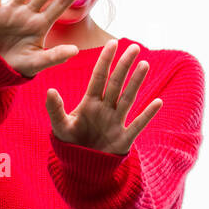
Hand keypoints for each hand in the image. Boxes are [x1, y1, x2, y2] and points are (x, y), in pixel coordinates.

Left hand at [45, 40, 162, 153]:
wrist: (82, 166)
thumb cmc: (71, 143)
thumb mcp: (60, 126)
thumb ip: (54, 109)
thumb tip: (50, 90)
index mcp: (90, 102)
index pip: (99, 77)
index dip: (105, 60)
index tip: (112, 43)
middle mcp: (105, 108)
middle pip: (116, 83)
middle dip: (124, 65)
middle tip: (133, 47)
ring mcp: (116, 122)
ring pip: (128, 98)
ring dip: (136, 82)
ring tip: (144, 64)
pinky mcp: (124, 138)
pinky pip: (138, 125)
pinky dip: (147, 114)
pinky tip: (158, 102)